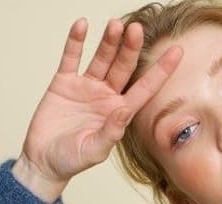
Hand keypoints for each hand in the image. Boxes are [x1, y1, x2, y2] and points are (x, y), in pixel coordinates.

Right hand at [17, 17, 183, 184]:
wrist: (44, 160)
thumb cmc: (71, 160)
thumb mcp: (94, 151)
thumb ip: (110, 132)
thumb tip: (124, 110)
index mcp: (119, 114)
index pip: (144, 89)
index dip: (161, 71)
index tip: (177, 52)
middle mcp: (106, 97)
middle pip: (123, 68)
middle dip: (130, 49)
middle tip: (136, 29)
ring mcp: (86, 87)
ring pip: (101, 59)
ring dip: (109, 42)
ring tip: (116, 24)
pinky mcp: (64, 82)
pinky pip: (72, 57)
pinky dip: (76, 41)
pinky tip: (83, 25)